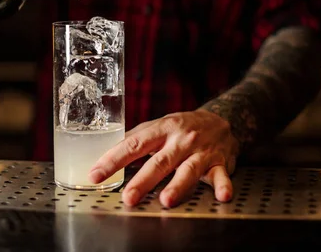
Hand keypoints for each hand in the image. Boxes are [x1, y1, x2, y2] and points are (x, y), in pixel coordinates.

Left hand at [88, 110, 238, 207]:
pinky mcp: (220, 163)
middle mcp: (180, 140)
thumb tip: (105, 151)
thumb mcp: (159, 125)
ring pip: (188, 170)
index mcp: (161, 129)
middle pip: (159, 161)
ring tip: (165, 200)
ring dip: (178, 185)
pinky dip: (223, 185)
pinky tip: (222, 196)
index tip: (96, 174)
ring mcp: (201, 152)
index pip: (133, 144)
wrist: (222, 120)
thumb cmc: (183, 126)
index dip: (113, 159)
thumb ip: (136, 138)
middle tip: (128, 197)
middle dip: (143, 180)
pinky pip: (222, 175)